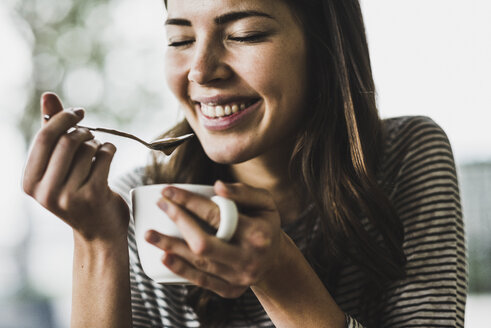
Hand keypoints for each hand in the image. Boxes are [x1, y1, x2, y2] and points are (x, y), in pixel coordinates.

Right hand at [22, 92, 128, 242]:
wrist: (100, 233)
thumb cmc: (78, 194)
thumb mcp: (58, 167)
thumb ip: (52, 133)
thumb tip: (48, 95)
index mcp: (30, 183)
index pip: (43, 139)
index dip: (62, 119)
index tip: (78, 113)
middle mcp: (45, 192)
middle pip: (66, 141)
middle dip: (82, 131)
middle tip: (90, 132)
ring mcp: (70, 196)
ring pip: (87, 148)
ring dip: (97, 143)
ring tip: (98, 151)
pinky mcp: (94, 195)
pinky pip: (104, 155)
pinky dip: (109, 148)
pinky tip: (108, 153)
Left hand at [144, 181, 288, 297]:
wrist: (275, 260)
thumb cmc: (265, 224)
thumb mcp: (265, 202)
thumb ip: (243, 192)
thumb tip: (217, 186)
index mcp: (258, 234)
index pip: (217, 215)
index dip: (189, 202)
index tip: (168, 190)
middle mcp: (248, 258)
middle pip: (204, 242)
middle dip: (179, 221)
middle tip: (161, 205)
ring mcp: (239, 277)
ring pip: (199, 263)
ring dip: (171, 247)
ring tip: (149, 234)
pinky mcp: (230, 290)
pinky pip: (202, 281)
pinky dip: (181, 269)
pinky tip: (164, 257)